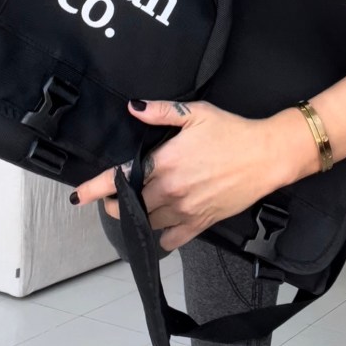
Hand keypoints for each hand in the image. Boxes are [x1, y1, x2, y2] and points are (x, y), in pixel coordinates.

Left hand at [72, 99, 311, 250]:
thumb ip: (161, 111)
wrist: (266, 156)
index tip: (78, 195)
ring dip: (137, 218)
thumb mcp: (196, 113)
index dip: (94, 188)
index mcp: (164, 162)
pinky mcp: (201, 223)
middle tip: (115, 196)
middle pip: (128, 206)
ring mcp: (185, 210)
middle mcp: (170, 190)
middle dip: (116, 202)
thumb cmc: (232, 132)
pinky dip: (161, 236)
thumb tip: (134, 106)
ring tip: (137, 208)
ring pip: (147, 223)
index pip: (119, 178)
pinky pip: (171, 239)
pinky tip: (162, 226)